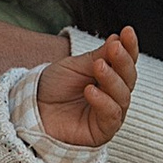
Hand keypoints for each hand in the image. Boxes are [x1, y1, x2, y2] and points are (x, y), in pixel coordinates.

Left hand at [37, 26, 136, 150]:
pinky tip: (90, 90)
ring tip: (98, 67)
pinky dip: (103, 102)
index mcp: (109, 76)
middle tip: (114, 48)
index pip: (126, 61)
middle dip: (123, 61)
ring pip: (123, 96)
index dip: (129, 47)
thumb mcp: (74, 65)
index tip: (127, 31)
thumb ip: (98, 56)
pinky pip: (111, 115)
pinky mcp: (102, 131)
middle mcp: (114, 95)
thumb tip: (119, 39)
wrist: (32, 109)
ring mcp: (110, 112)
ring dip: (112, 79)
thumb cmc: (54, 87)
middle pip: (128, 78)